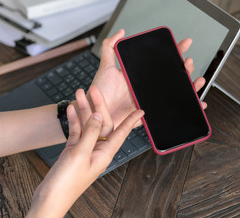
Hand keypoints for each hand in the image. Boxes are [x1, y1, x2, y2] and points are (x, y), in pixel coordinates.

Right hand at [27, 90, 143, 217]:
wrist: (49, 198)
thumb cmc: (66, 184)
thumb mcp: (80, 154)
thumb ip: (91, 133)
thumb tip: (99, 116)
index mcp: (105, 153)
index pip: (122, 132)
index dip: (131, 121)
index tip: (140, 110)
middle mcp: (98, 150)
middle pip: (102, 124)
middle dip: (98, 106)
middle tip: (94, 90)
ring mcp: (86, 150)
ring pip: (88, 125)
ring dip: (83, 110)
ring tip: (78, 94)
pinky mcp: (74, 151)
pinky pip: (77, 132)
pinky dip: (74, 121)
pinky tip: (71, 110)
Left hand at [90, 29, 206, 127]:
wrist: (98, 115)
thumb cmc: (100, 93)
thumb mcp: (105, 67)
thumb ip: (110, 47)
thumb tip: (121, 31)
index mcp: (142, 75)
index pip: (163, 61)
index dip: (176, 51)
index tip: (185, 43)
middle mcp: (150, 87)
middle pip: (175, 76)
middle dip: (187, 68)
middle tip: (188, 63)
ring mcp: (154, 100)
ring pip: (179, 92)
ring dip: (193, 86)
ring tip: (198, 81)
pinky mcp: (154, 113)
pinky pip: (174, 111)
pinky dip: (190, 108)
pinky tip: (199, 105)